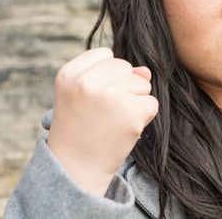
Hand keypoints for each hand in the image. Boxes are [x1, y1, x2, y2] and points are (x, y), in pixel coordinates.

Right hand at [47, 47, 158, 195]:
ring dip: (134, 102)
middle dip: (122, 87)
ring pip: (142, 84)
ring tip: (113, 121)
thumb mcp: (85, 94)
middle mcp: (87, 81)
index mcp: (69, 73)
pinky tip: (125, 129)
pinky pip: (152, 103)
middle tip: (103, 113)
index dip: (106, 76)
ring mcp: (109, 95)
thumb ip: (113, 75)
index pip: (106, 54)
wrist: (77, 168)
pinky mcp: (131, 112)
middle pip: (125, 67)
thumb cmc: (81, 128)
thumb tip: (146, 71)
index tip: (93, 98)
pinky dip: (144, 117)